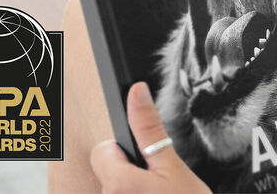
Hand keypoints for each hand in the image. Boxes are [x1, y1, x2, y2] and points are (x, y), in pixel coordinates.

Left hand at [90, 82, 210, 193]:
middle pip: (111, 170)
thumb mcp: (174, 167)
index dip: (126, 150)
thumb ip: (151, 130)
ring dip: (137, 188)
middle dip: (133, 171)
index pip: (102, 150)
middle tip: (160, 182)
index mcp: (117, 183)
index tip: (145, 158)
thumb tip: (137, 93)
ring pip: (119, 187)